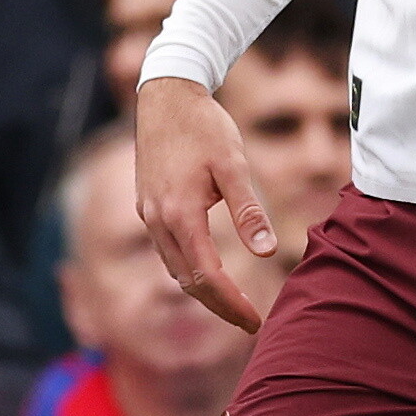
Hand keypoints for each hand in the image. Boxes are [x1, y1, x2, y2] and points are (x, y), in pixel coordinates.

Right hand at [135, 76, 276, 331]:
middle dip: (219, 306)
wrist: (166, 93)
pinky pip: (168, 250)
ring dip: (203, 290)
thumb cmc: (204, 125)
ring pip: (175, 268)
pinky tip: (209, 269)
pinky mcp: (148, 205)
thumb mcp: (234, 164)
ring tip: (234, 302)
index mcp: (180, 215)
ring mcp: (148, 214)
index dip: (232, 303)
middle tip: (250, 322)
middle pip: (188, 282)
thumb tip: (268, 253)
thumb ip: (248, 210)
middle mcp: (158, 221)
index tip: (256, 320)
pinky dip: (190, 269)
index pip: (207, 277)